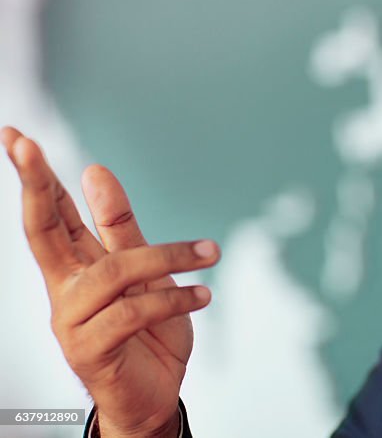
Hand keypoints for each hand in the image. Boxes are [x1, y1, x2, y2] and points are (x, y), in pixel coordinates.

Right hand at [2, 126, 218, 437]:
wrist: (155, 395)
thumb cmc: (148, 332)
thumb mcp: (144, 272)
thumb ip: (120, 227)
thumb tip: (94, 171)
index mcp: (76, 268)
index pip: (51, 215)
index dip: (34, 177)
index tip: (16, 136)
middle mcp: (65, 291)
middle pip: (44, 231)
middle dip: (35, 186)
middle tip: (24, 143)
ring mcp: (72, 322)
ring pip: (113, 271)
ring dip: (168, 257)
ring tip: (211, 254)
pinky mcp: (90, 351)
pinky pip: (132, 312)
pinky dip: (173, 298)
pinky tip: (203, 295)